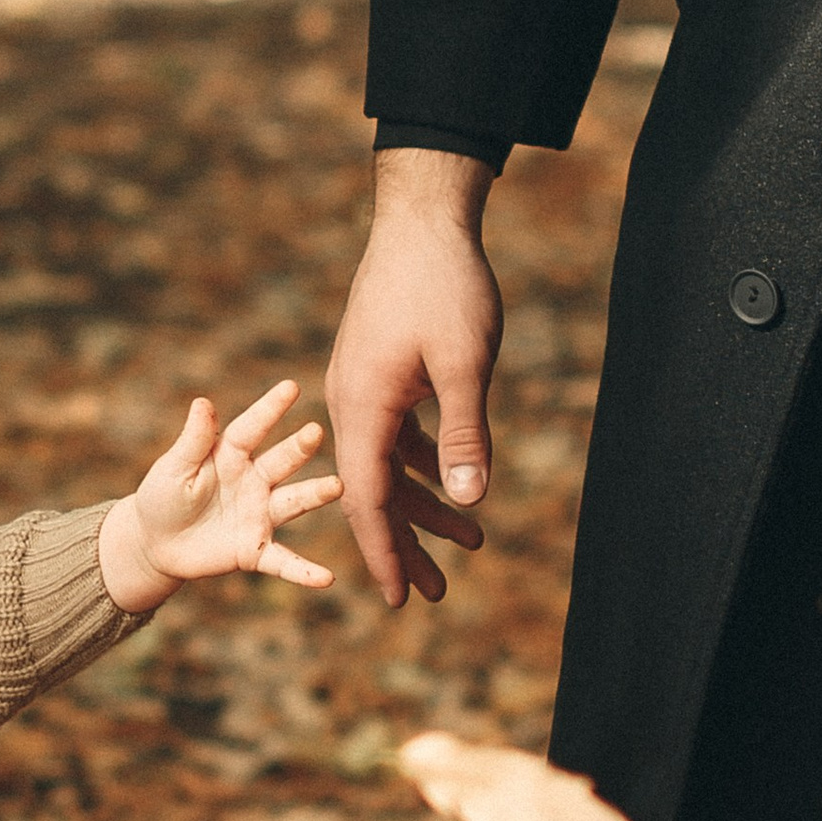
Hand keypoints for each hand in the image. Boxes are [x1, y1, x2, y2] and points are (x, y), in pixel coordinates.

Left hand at [98, 380, 340, 613]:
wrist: (156, 544)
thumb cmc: (163, 497)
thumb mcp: (174, 468)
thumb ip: (193, 441)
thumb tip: (203, 403)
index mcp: (231, 456)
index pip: (251, 429)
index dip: (269, 410)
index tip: (290, 387)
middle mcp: (253, 482)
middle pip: (280, 462)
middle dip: (298, 448)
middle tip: (316, 432)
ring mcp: (258, 516)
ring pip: (292, 503)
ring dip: (314, 495)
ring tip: (338, 486)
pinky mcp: (255, 551)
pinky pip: (283, 562)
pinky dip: (304, 571)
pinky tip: (326, 578)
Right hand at [327, 147, 502, 607]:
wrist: (422, 221)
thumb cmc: (445, 285)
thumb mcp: (466, 362)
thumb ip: (465, 431)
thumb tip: (469, 499)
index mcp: (363, 407)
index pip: (367, 499)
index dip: (383, 552)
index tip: (398, 599)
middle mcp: (352, 404)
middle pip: (374, 492)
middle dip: (405, 544)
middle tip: (434, 594)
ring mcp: (364, 389)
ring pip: (388, 466)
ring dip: (424, 506)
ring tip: (469, 545)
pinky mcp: (380, 374)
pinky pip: (396, 435)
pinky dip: (424, 464)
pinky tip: (454, 484)